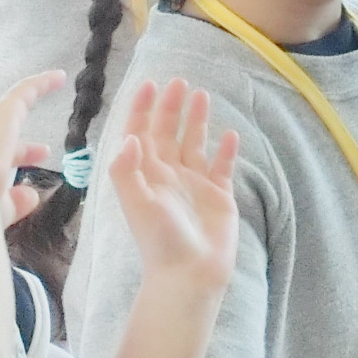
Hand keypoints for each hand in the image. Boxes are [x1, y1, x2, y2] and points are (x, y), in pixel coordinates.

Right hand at [0, 72, 63, 228]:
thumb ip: (14, 203)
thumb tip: (32, 196)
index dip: (16, 172)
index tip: (30, 182)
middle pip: (5, 141)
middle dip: (25, 150)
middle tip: (44, 152)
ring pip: (12, 107)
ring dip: (32, 99)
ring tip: (51, 90)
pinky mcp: (5, 110)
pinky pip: (25, 91)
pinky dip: (43, 83)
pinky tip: (61, 77)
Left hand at [105, 81, 240, 298]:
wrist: (189, 275)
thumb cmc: (159, 241)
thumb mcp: (135, 203)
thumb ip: (127, 169)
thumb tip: (131, 136)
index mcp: (146, 176)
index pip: (141, 135)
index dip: (142, 110)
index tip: (150, 85)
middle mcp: (169, 176)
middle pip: (169, 134)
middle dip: (171, 108)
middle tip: (180, 82)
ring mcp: (195, 185)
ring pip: (195, 144)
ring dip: (197, 121)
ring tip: (202, 95)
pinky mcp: (218, 197)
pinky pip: (222, 168)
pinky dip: (226, 151)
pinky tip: (230, 134)